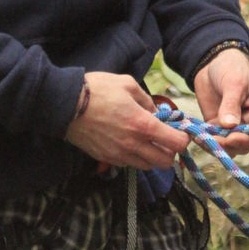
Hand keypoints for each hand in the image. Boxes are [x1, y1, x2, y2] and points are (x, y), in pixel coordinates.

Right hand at [65, 71, 189, 169]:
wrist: (65, 105)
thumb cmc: (97, 89)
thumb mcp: (127, 84)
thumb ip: (146, 99)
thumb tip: (155, 112)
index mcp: (143, 125)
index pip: (176, 143)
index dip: (183, 138)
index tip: (179, 130)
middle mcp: (134, 145)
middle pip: (165, 162)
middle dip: (169, 151)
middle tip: (163, 137)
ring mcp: (119, 155)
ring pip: (147, 166)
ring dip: (152, 156)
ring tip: (145, 140)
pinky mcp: (106, 159)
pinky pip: (128, 164)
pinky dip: (134, 157)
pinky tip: (127, 142)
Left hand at [193, 48, 248, 156]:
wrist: (213, 61)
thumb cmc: (231, 68)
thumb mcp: (234, 83)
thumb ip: (231, 104)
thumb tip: (230, 126)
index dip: (246, 139)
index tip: (231, 138)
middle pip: (244, 145)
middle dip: (229, 144)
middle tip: (212, 140)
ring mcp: (233, 127)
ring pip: (228, 147)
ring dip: (216, 146)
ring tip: (201, 138)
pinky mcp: (217, 126)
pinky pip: (213, 140)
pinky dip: (205, 141)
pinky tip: (195, 135)